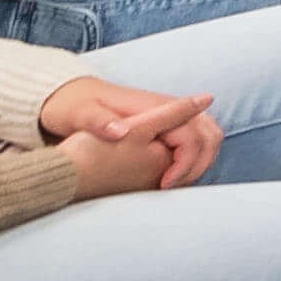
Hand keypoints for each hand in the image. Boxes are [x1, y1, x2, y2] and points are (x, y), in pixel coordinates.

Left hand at [36, 75, 219, 193]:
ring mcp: (168, 115)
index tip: (165, 184)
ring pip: (207, 136)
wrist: (70, 96)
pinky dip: (194, 158)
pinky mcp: (164, 124)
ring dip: (202, 161)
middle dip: (202, 163)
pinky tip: (173, 175)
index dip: (185, 163)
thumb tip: (122, 131)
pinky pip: (194, 140)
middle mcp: (167, 109)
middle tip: (177, 185)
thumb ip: (99, 121)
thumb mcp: (80, 114)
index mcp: (152, 107)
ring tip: (176, 183)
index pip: (192, 134)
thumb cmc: (75, 107)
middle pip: (210, 133)